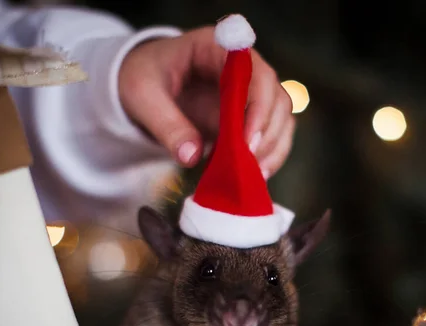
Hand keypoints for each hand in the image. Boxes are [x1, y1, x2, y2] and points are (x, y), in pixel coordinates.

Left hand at [119, 26, 295, 178]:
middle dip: (267, 133)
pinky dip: (270, 156)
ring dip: (273, 147)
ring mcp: (250, 93)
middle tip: (248, 162)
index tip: (247, 139)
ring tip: (255, 175)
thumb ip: (166, 125)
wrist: (145, 84)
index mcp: (217, 49)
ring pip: (281, 117)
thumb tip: (191, 156)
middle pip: (275, 96)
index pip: (254, 71)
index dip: (258, 104)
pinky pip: (273, 135)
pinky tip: (256, 175)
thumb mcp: (143, 98)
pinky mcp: (250, 117)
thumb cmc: (143, 79)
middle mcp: (243, 68)